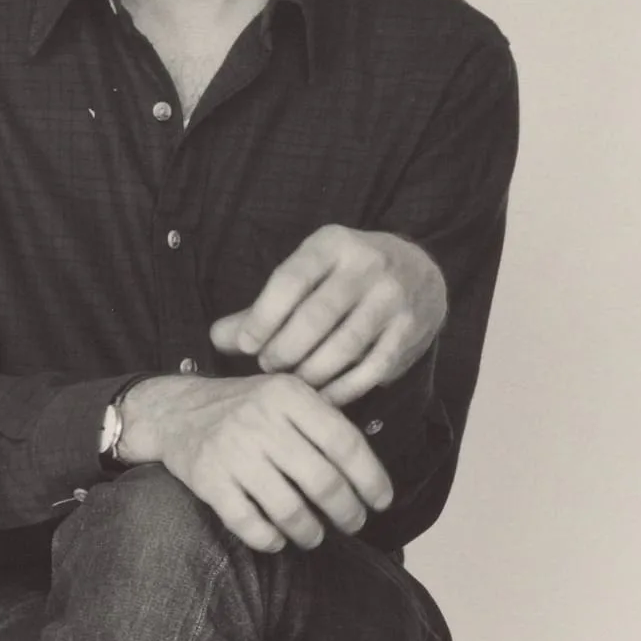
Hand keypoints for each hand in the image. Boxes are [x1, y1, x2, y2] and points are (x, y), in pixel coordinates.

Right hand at [115, 371, 391, 553]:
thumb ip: (323, 421)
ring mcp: (233, 451)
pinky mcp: (208, 479)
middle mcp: (262, 421)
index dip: (370, 478)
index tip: (381, 501)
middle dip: (347, 512)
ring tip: (315, 537)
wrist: (175, 410)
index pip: (345, 442)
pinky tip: (277, 541)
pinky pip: (247, 523)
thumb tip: (368, 473)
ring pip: (288, 508)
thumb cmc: (245, 408)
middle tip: (353, 523)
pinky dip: (268, 540)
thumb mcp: (284, 395)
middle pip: (322, 481)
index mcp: (290, 395)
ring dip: (310, 532)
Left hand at [209, 225, 445, 405]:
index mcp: (332, 244)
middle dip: (284, 350)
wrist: (421, 274)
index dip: (261, 318)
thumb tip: (219, 338)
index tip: (246, 345)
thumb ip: (263, 307)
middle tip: (269, 366)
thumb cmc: (345, 278)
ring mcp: (392, 298)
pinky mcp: (409, 331)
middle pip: (315, 319)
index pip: (289, 282)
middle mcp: (367, 266)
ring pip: (343, 347)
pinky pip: (370, 371)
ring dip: (310, 373)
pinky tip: (322, 397)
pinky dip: (341, 390)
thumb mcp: (307, 276)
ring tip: (293, 380)